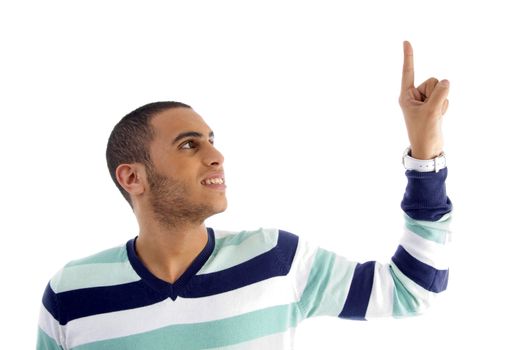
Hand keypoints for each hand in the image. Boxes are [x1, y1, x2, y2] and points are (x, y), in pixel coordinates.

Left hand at [399, 41, 449, 159]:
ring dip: (442, 102)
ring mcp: (424, 100)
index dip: (408, 57)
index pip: (408, 72)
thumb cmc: (424, 132)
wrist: (428, 148)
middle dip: (436, 94)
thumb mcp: (431, 112)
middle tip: (430, 111)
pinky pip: (445, 97)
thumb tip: (445, 81)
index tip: (406, 41)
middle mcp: (414, 95)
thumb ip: (439, 94)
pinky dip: (445, 107)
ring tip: (434, 115)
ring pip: (440, 88)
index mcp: (406, 96)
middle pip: (432, 81)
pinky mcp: (433, 105)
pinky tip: (438, 117)